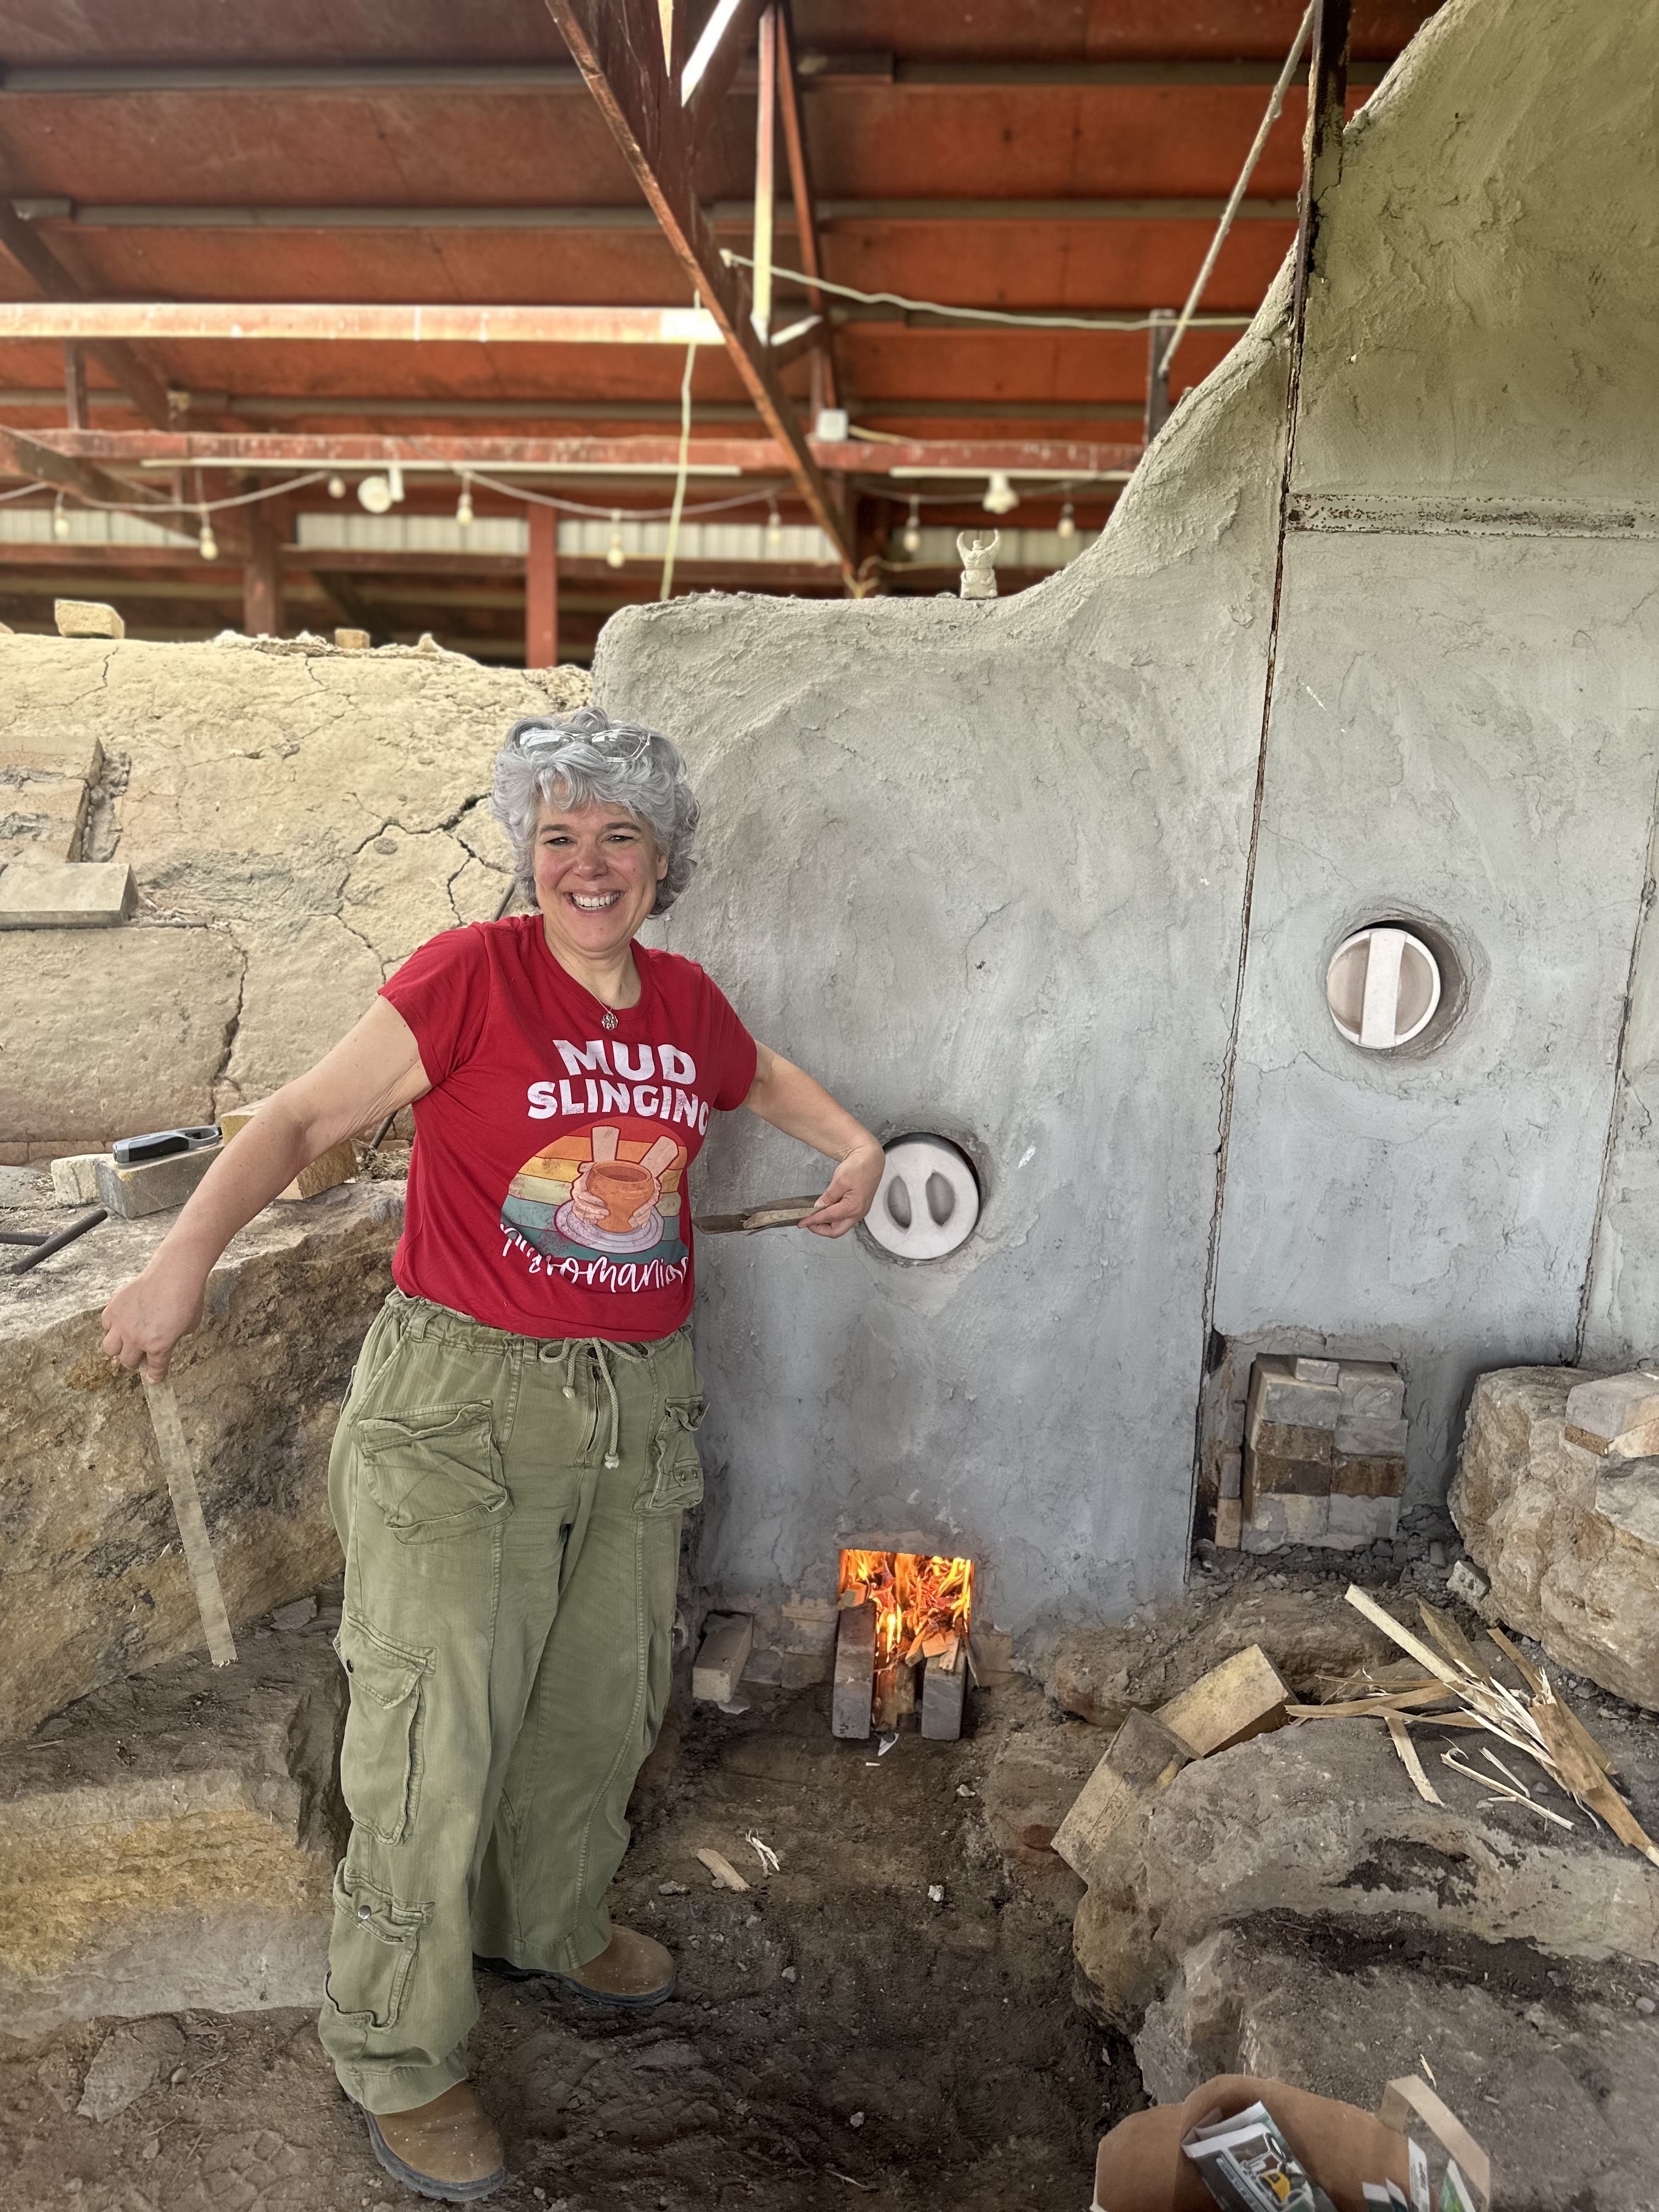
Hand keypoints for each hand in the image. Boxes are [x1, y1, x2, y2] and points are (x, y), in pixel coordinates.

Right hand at [101, 1255, 207, 1381]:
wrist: (175, 1274)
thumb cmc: (188, 1299)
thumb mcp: (189, 1327)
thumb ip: (173, 1338)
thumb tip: (165, 1341)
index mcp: (158, 1346)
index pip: (154, 1369)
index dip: (154, 1376)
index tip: (153, 1378)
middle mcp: (137, 1339)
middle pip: (127, 1362)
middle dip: (136, 1361)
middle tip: (142, 1354)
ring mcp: (122, 1324)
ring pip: (110, 1349)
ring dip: (119, 1349)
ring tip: (127, 1341)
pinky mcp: (113, 1308)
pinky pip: (105, 1325)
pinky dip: (112, 1326)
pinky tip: (123, 1320)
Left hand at [800, 1141, 884, 1238]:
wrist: (871, 1160)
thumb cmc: (859, 1167)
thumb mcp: (840, 1180)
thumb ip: (828, 1196)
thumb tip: (818, 1207)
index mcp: (853, 1207)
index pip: (828, 1218)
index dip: (813, 1221)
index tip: (802, 1222)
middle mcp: (858, 1213)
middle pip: (836, 1231)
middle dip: (820, 1229)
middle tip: (808, 1222)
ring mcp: (859, 1211)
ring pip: (840, 1226)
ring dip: (826, 1224)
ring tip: (815, 1216)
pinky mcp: (858, 1208)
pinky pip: (844, 1219)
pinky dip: (833, 1218)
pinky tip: (826, 1211)